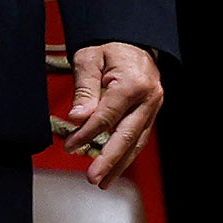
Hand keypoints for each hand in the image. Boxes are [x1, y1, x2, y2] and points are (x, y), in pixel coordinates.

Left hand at [63, 41, 164, 186]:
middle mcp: (148, 99)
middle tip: (94, 178)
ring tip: (103, 182)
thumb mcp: (90, 58)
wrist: (134, 40)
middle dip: (110, 159)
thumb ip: (84, 88)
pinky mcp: (151, 113)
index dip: (87, 133)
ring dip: (120, 164)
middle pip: (127, 135)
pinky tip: (114, 168)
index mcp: (133, 84)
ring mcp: (153, 107)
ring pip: (136, 141)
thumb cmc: (109, 47)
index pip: (107, 116)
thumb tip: (78, 117)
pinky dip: (126, 153)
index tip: (70, 146)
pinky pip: (138, 137)